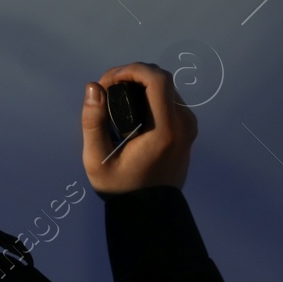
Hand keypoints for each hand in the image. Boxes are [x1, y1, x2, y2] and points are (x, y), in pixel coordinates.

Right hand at [80, 62, 197, 194]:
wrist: (151, 211)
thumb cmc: (122, 188)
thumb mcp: (97, 160)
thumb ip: (93, 122)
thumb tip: (94, 88)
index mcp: (166, 130)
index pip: (157, 80)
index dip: (131, 70)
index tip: (108, 81)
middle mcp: (184, 123)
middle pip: (162, 79)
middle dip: (132, 74)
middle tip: (106, 89)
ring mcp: (189, 126)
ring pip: (166, 87)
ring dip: (140, 83)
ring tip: (115, 97)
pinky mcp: (188, 129)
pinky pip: (169, 99)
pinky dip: (149, 94)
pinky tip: (130, 107)